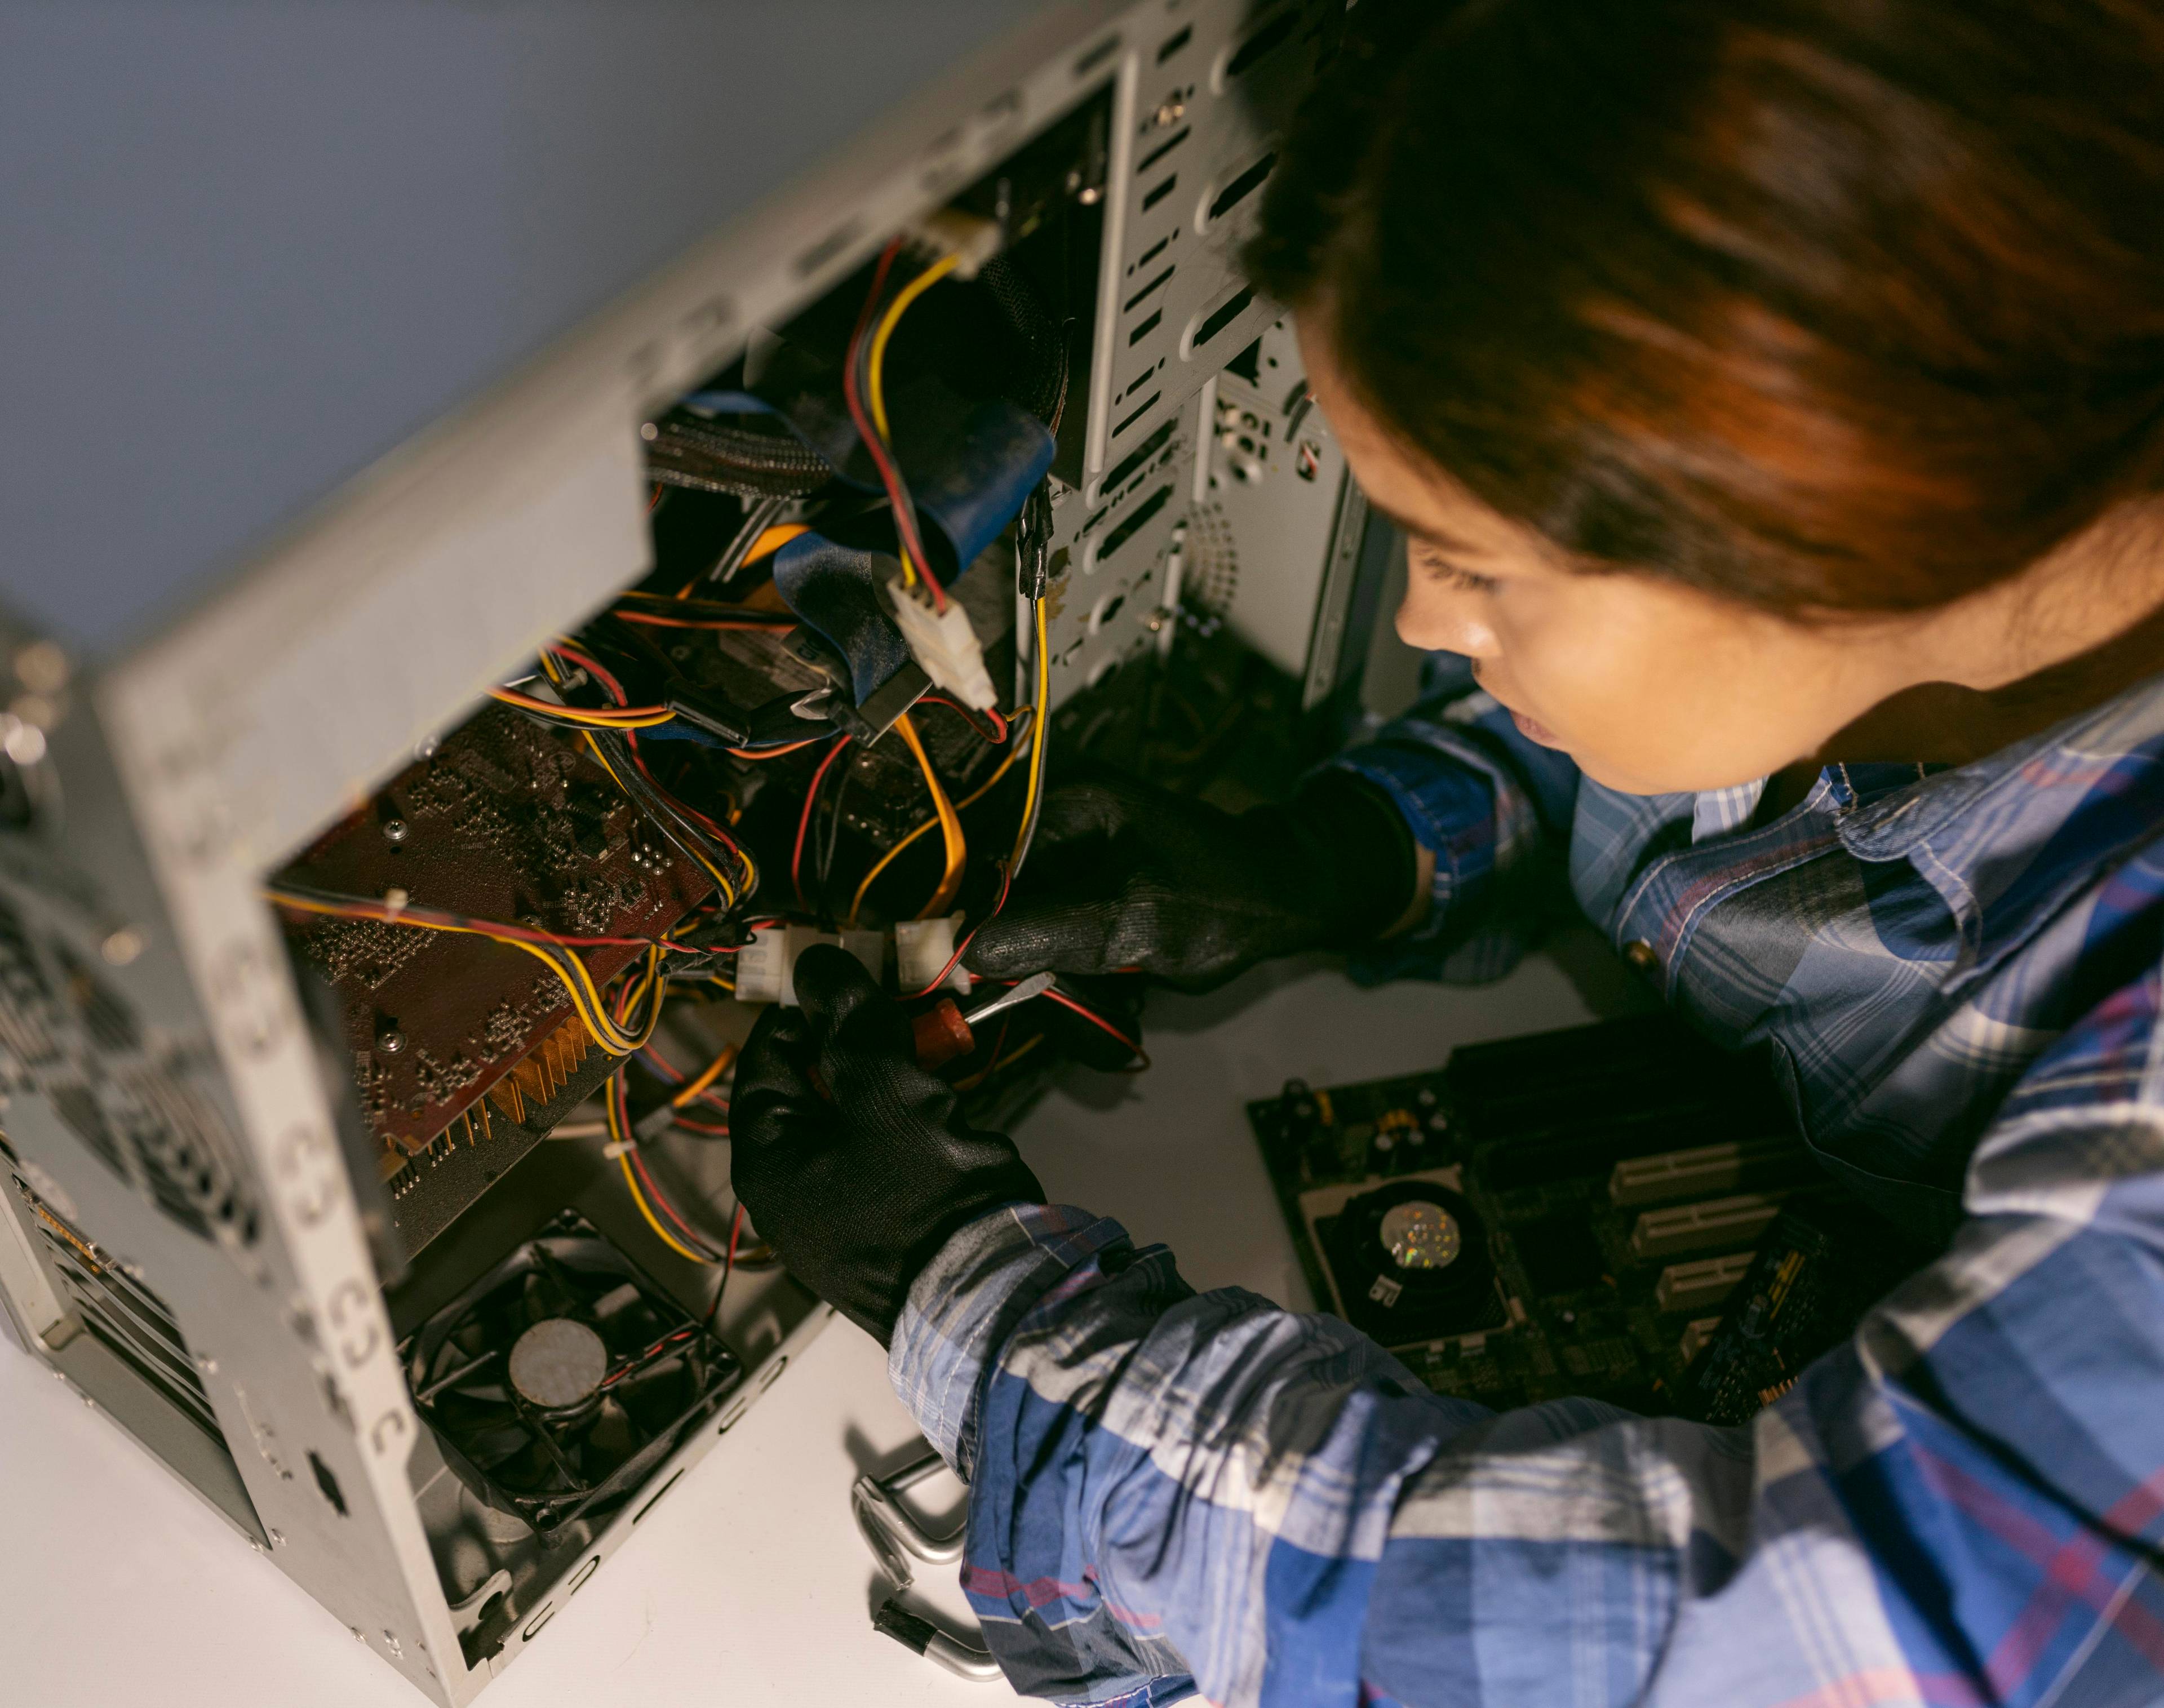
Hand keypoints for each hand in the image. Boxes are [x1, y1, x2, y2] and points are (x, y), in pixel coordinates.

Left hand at [729, 945, 1043, 1343]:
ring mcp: (837, 1217)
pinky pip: (886, 1156)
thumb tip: (818, 965)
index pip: (766, 1061)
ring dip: (895, 1078)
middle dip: (862, 1044)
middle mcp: (791, 1192)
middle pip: (813, 1089)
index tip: (849, 979)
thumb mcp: (886, 1092)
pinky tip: (949, 1107)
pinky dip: (913, 1122)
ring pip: (856, 1119)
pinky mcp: (884, 1231)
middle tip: (906, 1013)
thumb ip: (851, 1024)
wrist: (988, 1300)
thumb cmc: (921, 1196)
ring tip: (937, 1053)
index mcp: (767, 1159)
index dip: (806, 1011)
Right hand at [965, 766, 1418, 990]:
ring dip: (1057, 982)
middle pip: (994, 901)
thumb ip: (1047, 933)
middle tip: (1068, 1010)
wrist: (1285, 898)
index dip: (966, 922)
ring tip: (1111, 1011)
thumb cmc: (1223, 898)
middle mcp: (1056, 820)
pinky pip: (1053, 937)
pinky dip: (1076, 977)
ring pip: (1022, 929)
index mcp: (1064, 803)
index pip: (977, 860)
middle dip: (1024, 964)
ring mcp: (1071, 855)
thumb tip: (967, 952)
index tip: (970, 978)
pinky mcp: (1085, 888)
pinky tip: (1115, 999)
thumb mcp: (1132, 922)